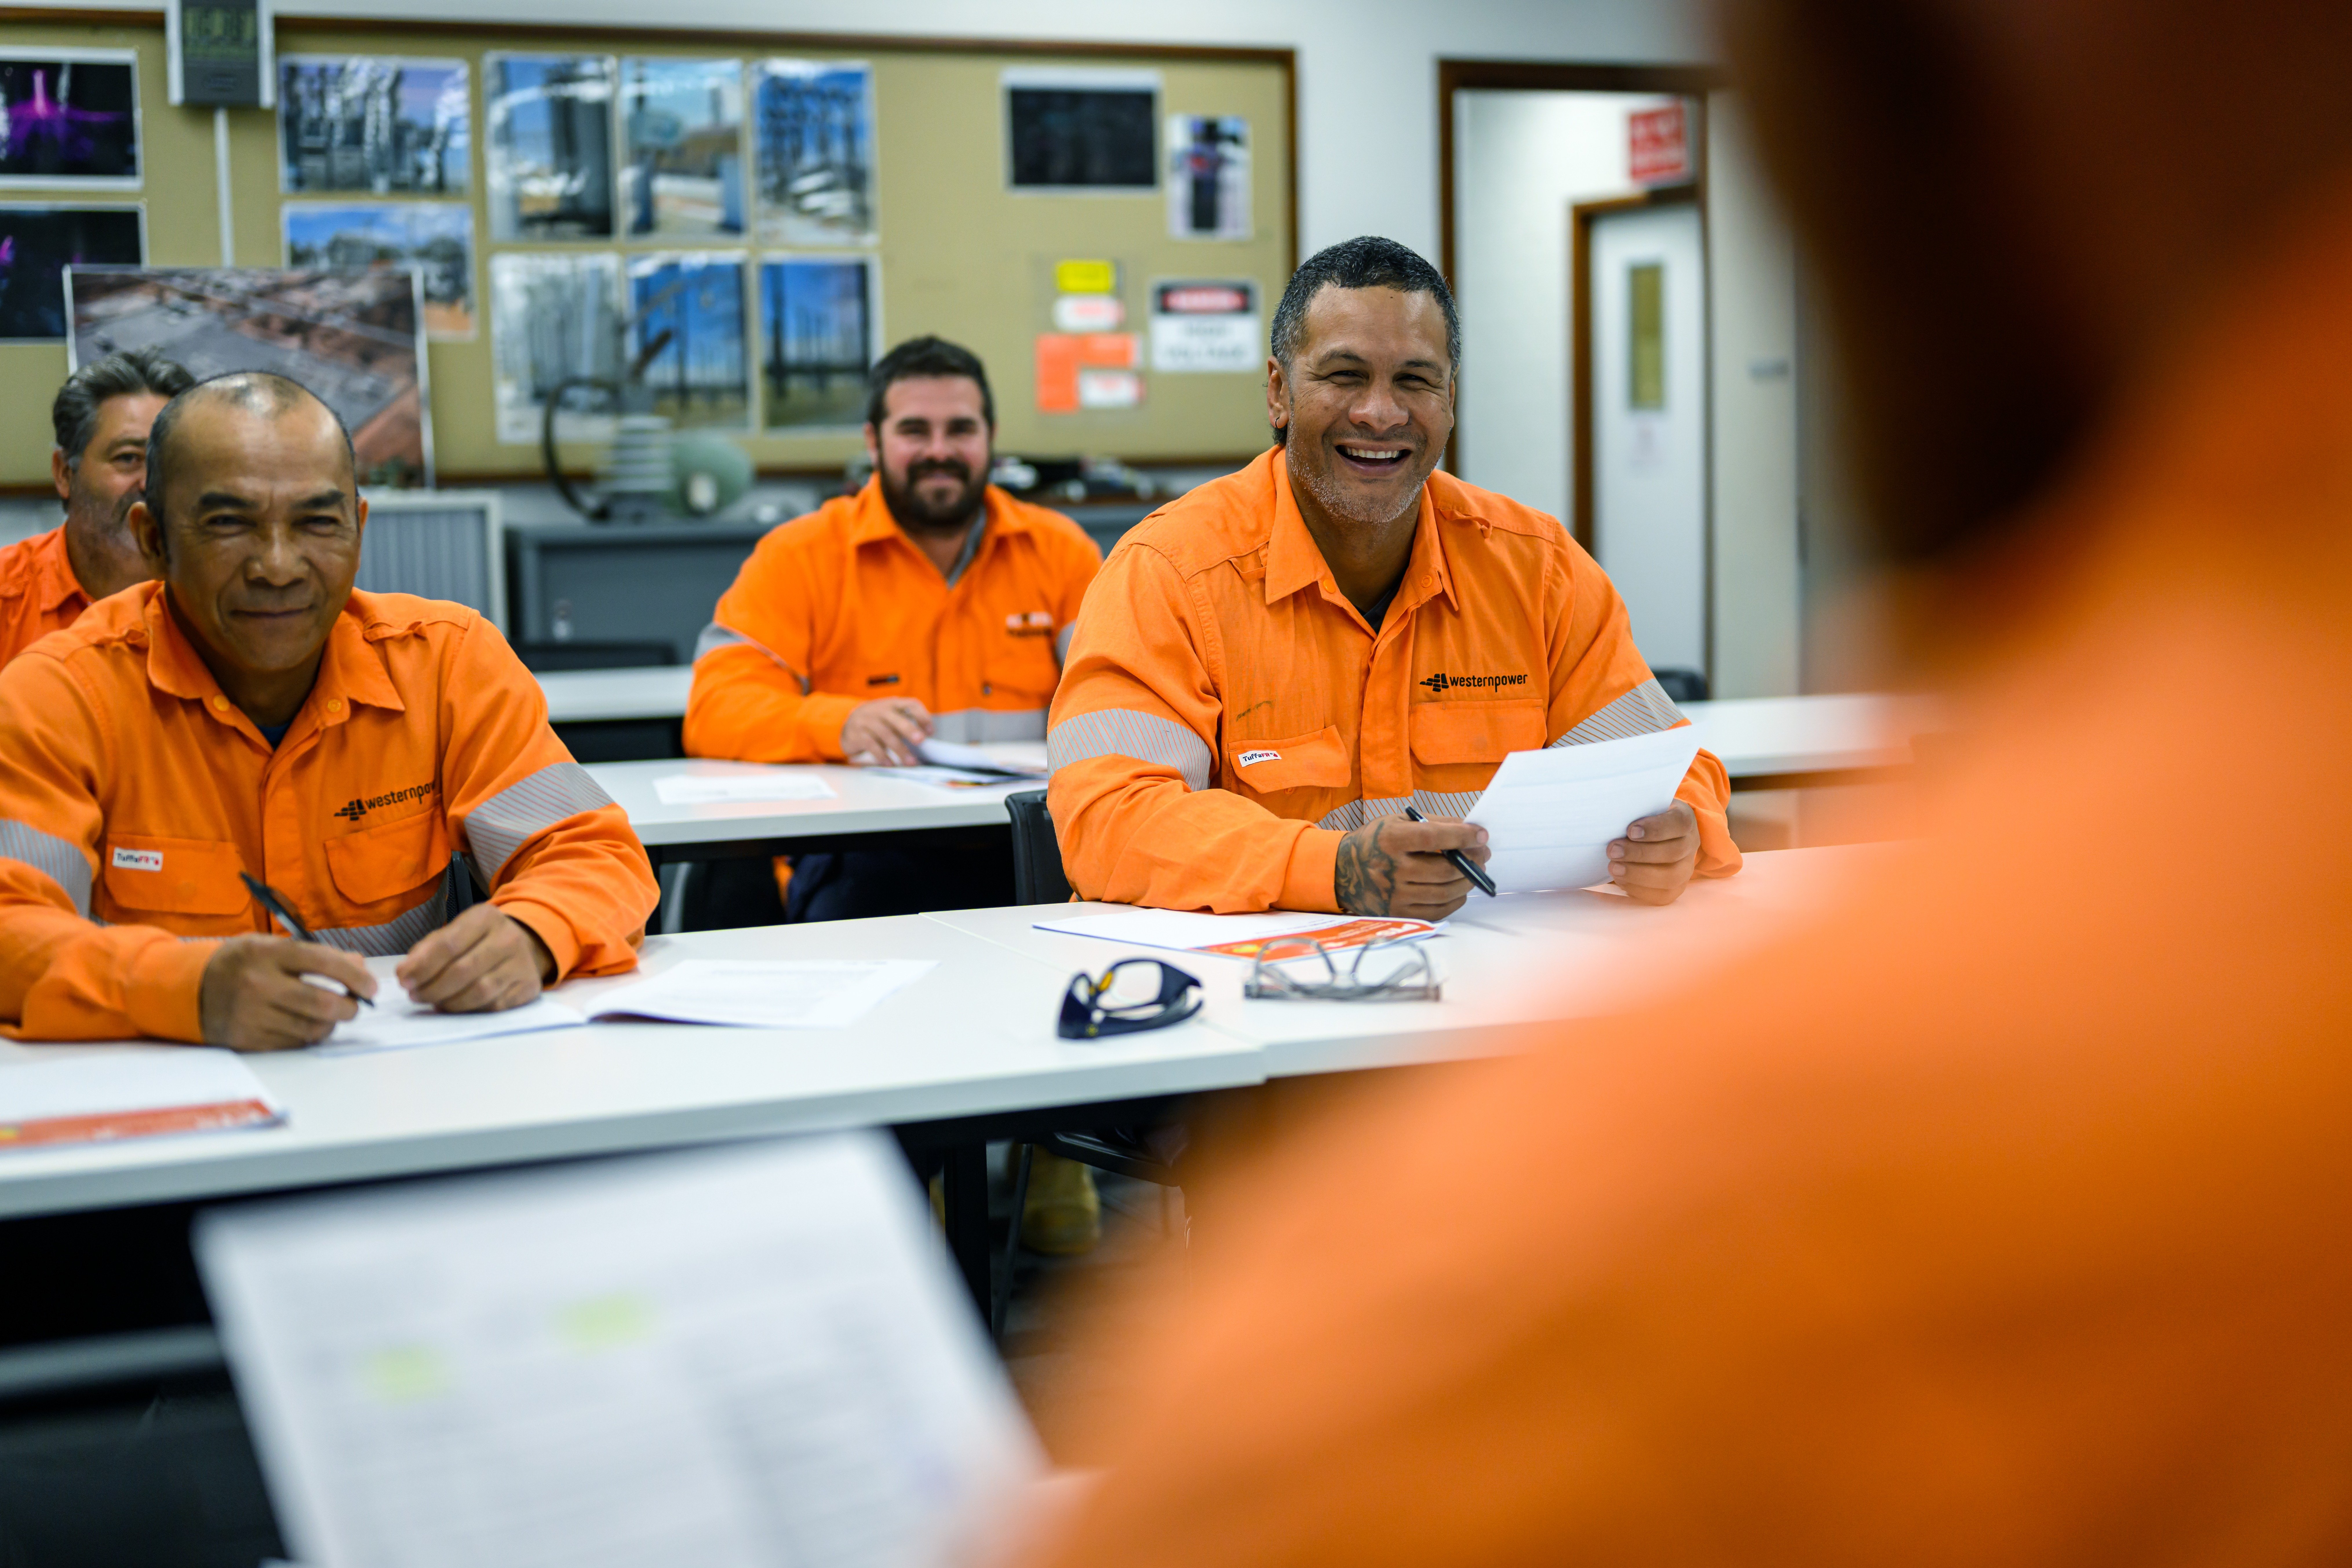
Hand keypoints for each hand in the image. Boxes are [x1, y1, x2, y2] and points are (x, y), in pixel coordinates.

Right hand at [199, 936, 377, 1050]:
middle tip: (356, 1004)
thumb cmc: (243, 963)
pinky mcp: (248, 1039)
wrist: (191, 988)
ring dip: (332, 1023)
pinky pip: (294, 1042)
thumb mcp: (272, 946)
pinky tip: (307, 1024)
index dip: (355, 976)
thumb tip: (358, 966)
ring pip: (312, 1028)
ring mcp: (251, 1015)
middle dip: (350, 1006)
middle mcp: (258, 985)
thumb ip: (316, 954)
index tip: (371, 986)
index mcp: (266, 954)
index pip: (323, 962)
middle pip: (322, 1003)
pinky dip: (310, 1035)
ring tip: (331, 1013)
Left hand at [396, 905, 555, 1012]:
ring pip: (480, 991)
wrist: (521, 947)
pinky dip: (471, 1010)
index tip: (403, 980)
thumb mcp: (452, 933)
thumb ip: (427, 950)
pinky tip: (457, 1006)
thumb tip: (405, 973)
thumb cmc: (476, 941)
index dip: (422, 966)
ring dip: (450, 1003)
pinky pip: (495, 1006)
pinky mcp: (529, 987)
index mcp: (485, 918)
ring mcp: (522, 963)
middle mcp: (508, 937)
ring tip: (434, 1002)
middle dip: (432, 988)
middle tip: (415, 996)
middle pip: (463, 970)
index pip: (449, 945)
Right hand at [841, 697, 932, 765]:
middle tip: (921, 741)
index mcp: (893, 704)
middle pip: (897, 719)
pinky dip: (882, 756)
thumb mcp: (890, 715)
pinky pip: (872, 746)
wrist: (847, 721)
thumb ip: (905, 722)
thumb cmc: (877, 721)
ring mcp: (867, 722)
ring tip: (911, 762)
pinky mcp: (857, 735)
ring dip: (900, 750)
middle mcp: (880, 710)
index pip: (911, 704)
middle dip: (910, 730)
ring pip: (886, 735)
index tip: (931, 731)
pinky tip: (891, 764)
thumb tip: (926, 738)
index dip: (922, 716)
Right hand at [1333, 815, 1490, 921]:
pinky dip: (1455, 900)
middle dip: (1472, 862)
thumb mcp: (1397, 822)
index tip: (1481, 835)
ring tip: (1475, 872)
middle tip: (1483, 855)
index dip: (1462, 836)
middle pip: (1444, 870)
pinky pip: (1436, 911)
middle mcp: (1392, 869)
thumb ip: (1432, 823)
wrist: (1344, 870)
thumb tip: (1468, 829)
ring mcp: (1395, 895)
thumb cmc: (1376, 841)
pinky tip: (1460, 890)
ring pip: (1444, 893)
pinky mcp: (1398, 913)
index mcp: (1391, 840)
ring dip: (1467, 882)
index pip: (1434, 838)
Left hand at [1609, 800, 1699, 904]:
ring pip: (1670, 877)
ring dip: (1638, 874)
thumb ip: (1635, 811)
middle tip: (1612, 850)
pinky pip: (1662, 895)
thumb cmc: (1644, 819)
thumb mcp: (1643, 807)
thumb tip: (1612, 817)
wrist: (1655, 838)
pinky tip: (1620, 880)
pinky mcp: (1676, 889)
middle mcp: (1690, 845)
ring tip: (1613, 867)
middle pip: (1673, 852)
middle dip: (1640, 853)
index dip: (1656, 829)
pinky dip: (1638, 889)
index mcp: (1685, 819)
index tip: (1630, 831)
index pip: (1679, 823)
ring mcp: (1686, 869)